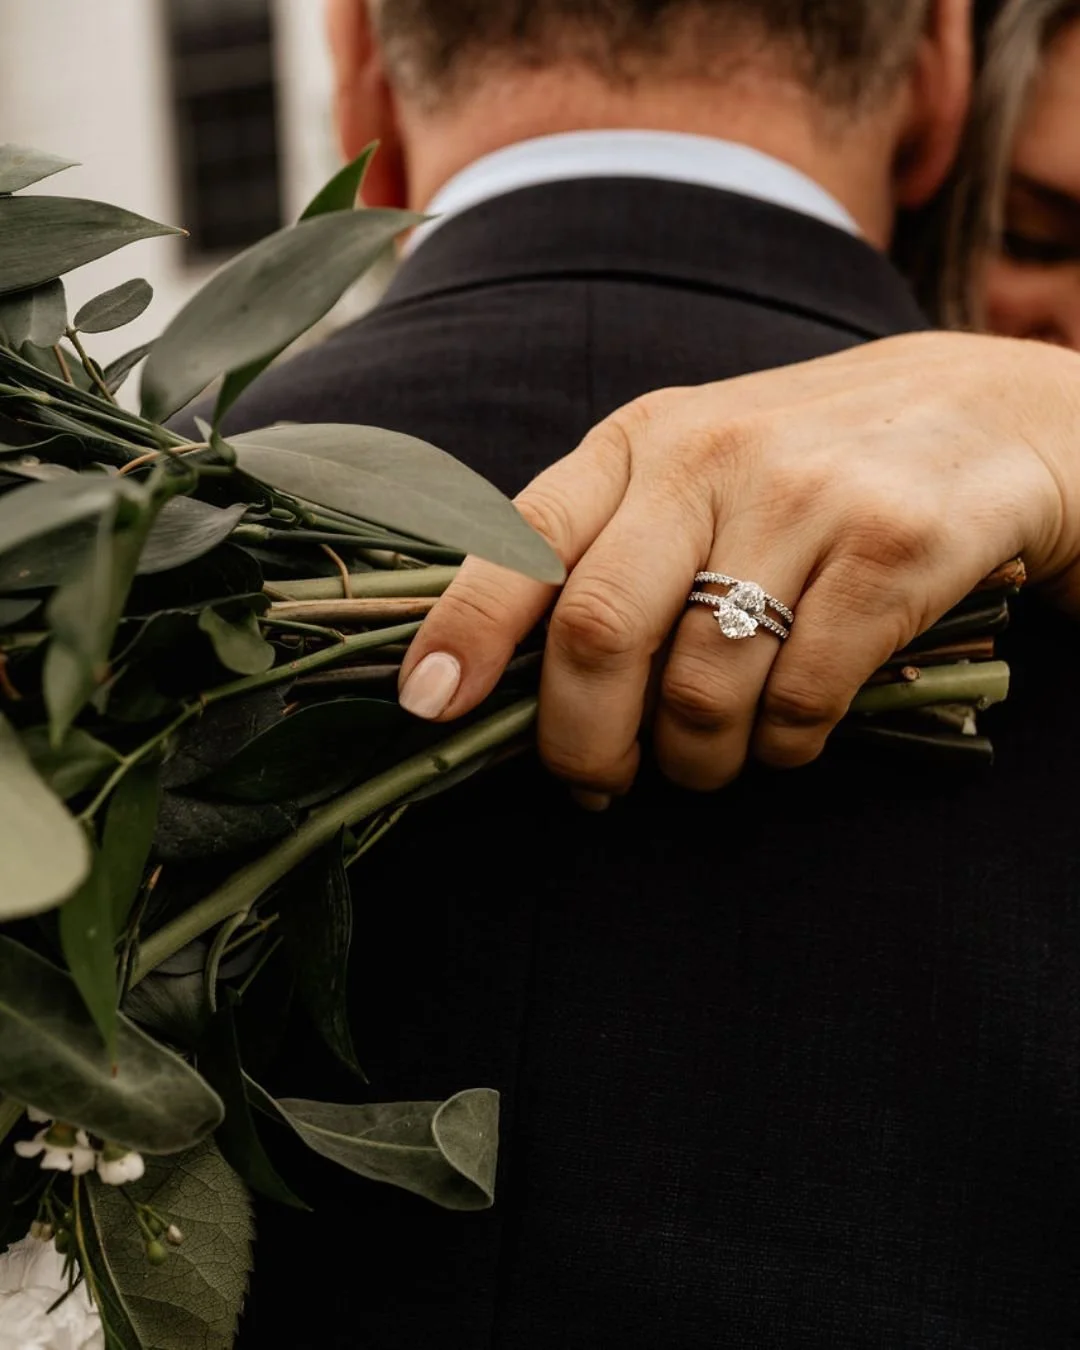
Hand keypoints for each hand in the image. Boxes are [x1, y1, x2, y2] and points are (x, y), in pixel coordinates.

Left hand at [398, 332, 1079, 794]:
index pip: (524, 537)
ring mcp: (804, 497)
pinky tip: (788, 732)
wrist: (985, 415)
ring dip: (692, 760)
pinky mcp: (892, 547)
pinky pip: (800, 698)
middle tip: (594, 783)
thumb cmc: (804, 466)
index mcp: (639, 442)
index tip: (427, 706)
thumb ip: (605, 546)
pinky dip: (781, 747)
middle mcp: (710, 456)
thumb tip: (507, 679)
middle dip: (580, 741)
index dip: (465, 629)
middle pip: (597, 630)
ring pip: (699, 685)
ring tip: (707, 760)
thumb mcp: (691, 470)